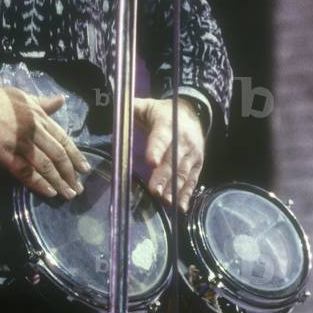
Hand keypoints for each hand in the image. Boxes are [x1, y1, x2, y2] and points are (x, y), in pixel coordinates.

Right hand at [0, 85, 90, 199]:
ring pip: (45, 165)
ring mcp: (20, 143)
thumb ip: (44, 103)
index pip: (64, 139)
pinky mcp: (5, 154)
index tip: (85, 169)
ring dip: (58, 181)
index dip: (76, 155)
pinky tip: (49, 192)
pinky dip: (38, 183)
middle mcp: (34, 131)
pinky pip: (25, 171)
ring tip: (68, 194)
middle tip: (79, 188)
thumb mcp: (24, 96)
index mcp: (40, 117)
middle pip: (57, 154)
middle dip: (70, 173)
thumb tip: (61, 100)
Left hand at [134, 96, 204, 211]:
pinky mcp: (197, 165)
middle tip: (155, 191)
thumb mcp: (148, 105)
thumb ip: (131, 107)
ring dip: (175, 188)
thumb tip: (116, 107)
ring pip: (184, 172)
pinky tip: (180, 207)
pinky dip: (187, 194)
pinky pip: (193, 180)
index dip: (156, 149)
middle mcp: (182, 140)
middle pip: (173, 160)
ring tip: (166, 201)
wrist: (193, 113)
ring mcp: (192, 154)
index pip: (161, 137)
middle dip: (164, 176)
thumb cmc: (163, 113)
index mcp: (167, 125)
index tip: (150, 161)